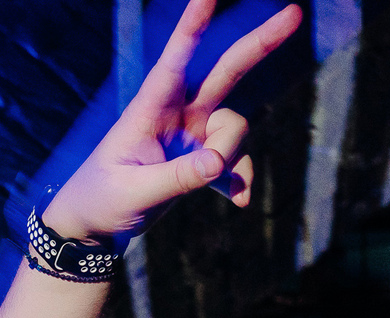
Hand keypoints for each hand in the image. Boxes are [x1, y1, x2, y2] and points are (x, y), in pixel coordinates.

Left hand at [43, 0, 302, 241]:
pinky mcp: (200, 159)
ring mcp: (192, 134)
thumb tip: (217, 163)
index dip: (193, 24)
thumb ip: (177, 178)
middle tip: (295, 13)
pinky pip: (233, 162)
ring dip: (231, 156)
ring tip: (199, 184)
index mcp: (149, 109)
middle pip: (224, 71)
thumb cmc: (101, 200)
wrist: (93, 225)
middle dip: (259, 43)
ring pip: (234, 128)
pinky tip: (238, 202)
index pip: (174, 60)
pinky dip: (237, 180)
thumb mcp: (134, 192)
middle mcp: (176, 113)